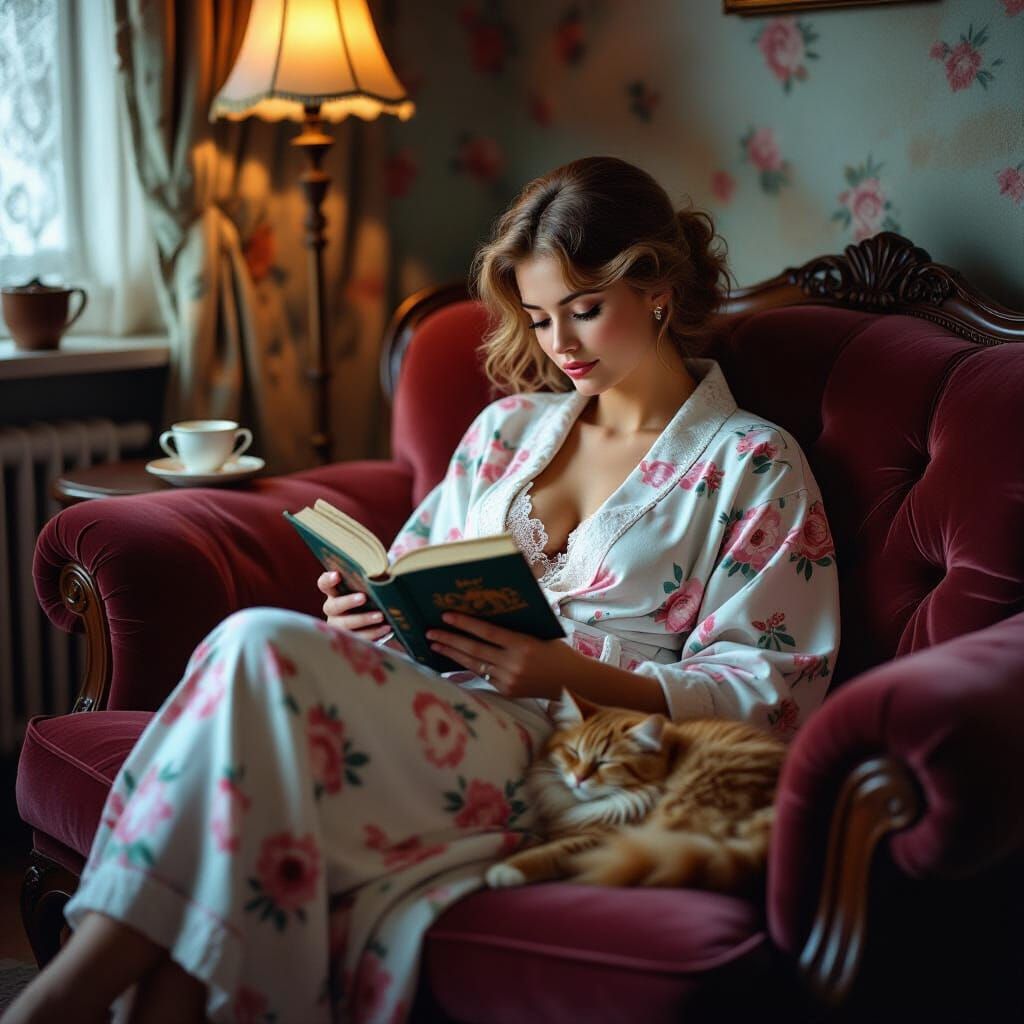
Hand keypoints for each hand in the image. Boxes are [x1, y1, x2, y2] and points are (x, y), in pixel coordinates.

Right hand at [317, 571, 391, 641]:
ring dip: (363, 619)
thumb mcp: (370, 587)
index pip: (324, 584)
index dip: (328, 580)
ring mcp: (339, 626)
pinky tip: (387, 627)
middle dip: (348, 601)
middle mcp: (333, 610)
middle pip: (333, 606)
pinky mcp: (350, 639)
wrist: (379, 619)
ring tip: (380, 616)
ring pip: (345, 625)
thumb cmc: (372, 596)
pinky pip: (359, 638)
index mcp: (335, 592)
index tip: (337, 575)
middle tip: (363, 597)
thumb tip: (388, 570)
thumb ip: (372, 578)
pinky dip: (374, 633)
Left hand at [425, 612, 587, 700]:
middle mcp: (514, 663)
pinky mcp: (506, 691)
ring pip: (474, 664)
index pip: (487, 632)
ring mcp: (508, 679)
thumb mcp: (539, 633)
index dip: (465, 623)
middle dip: (449, 640)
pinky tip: (454, 658)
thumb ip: (515, 626)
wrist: (572, 682)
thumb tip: (487, 612)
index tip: (446, 616)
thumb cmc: (555, 650)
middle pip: (474, 649)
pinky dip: (467, 665)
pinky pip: (482, 675)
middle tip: (430, 632)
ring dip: (452, 654)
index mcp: (524, 644)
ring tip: (434, 644)